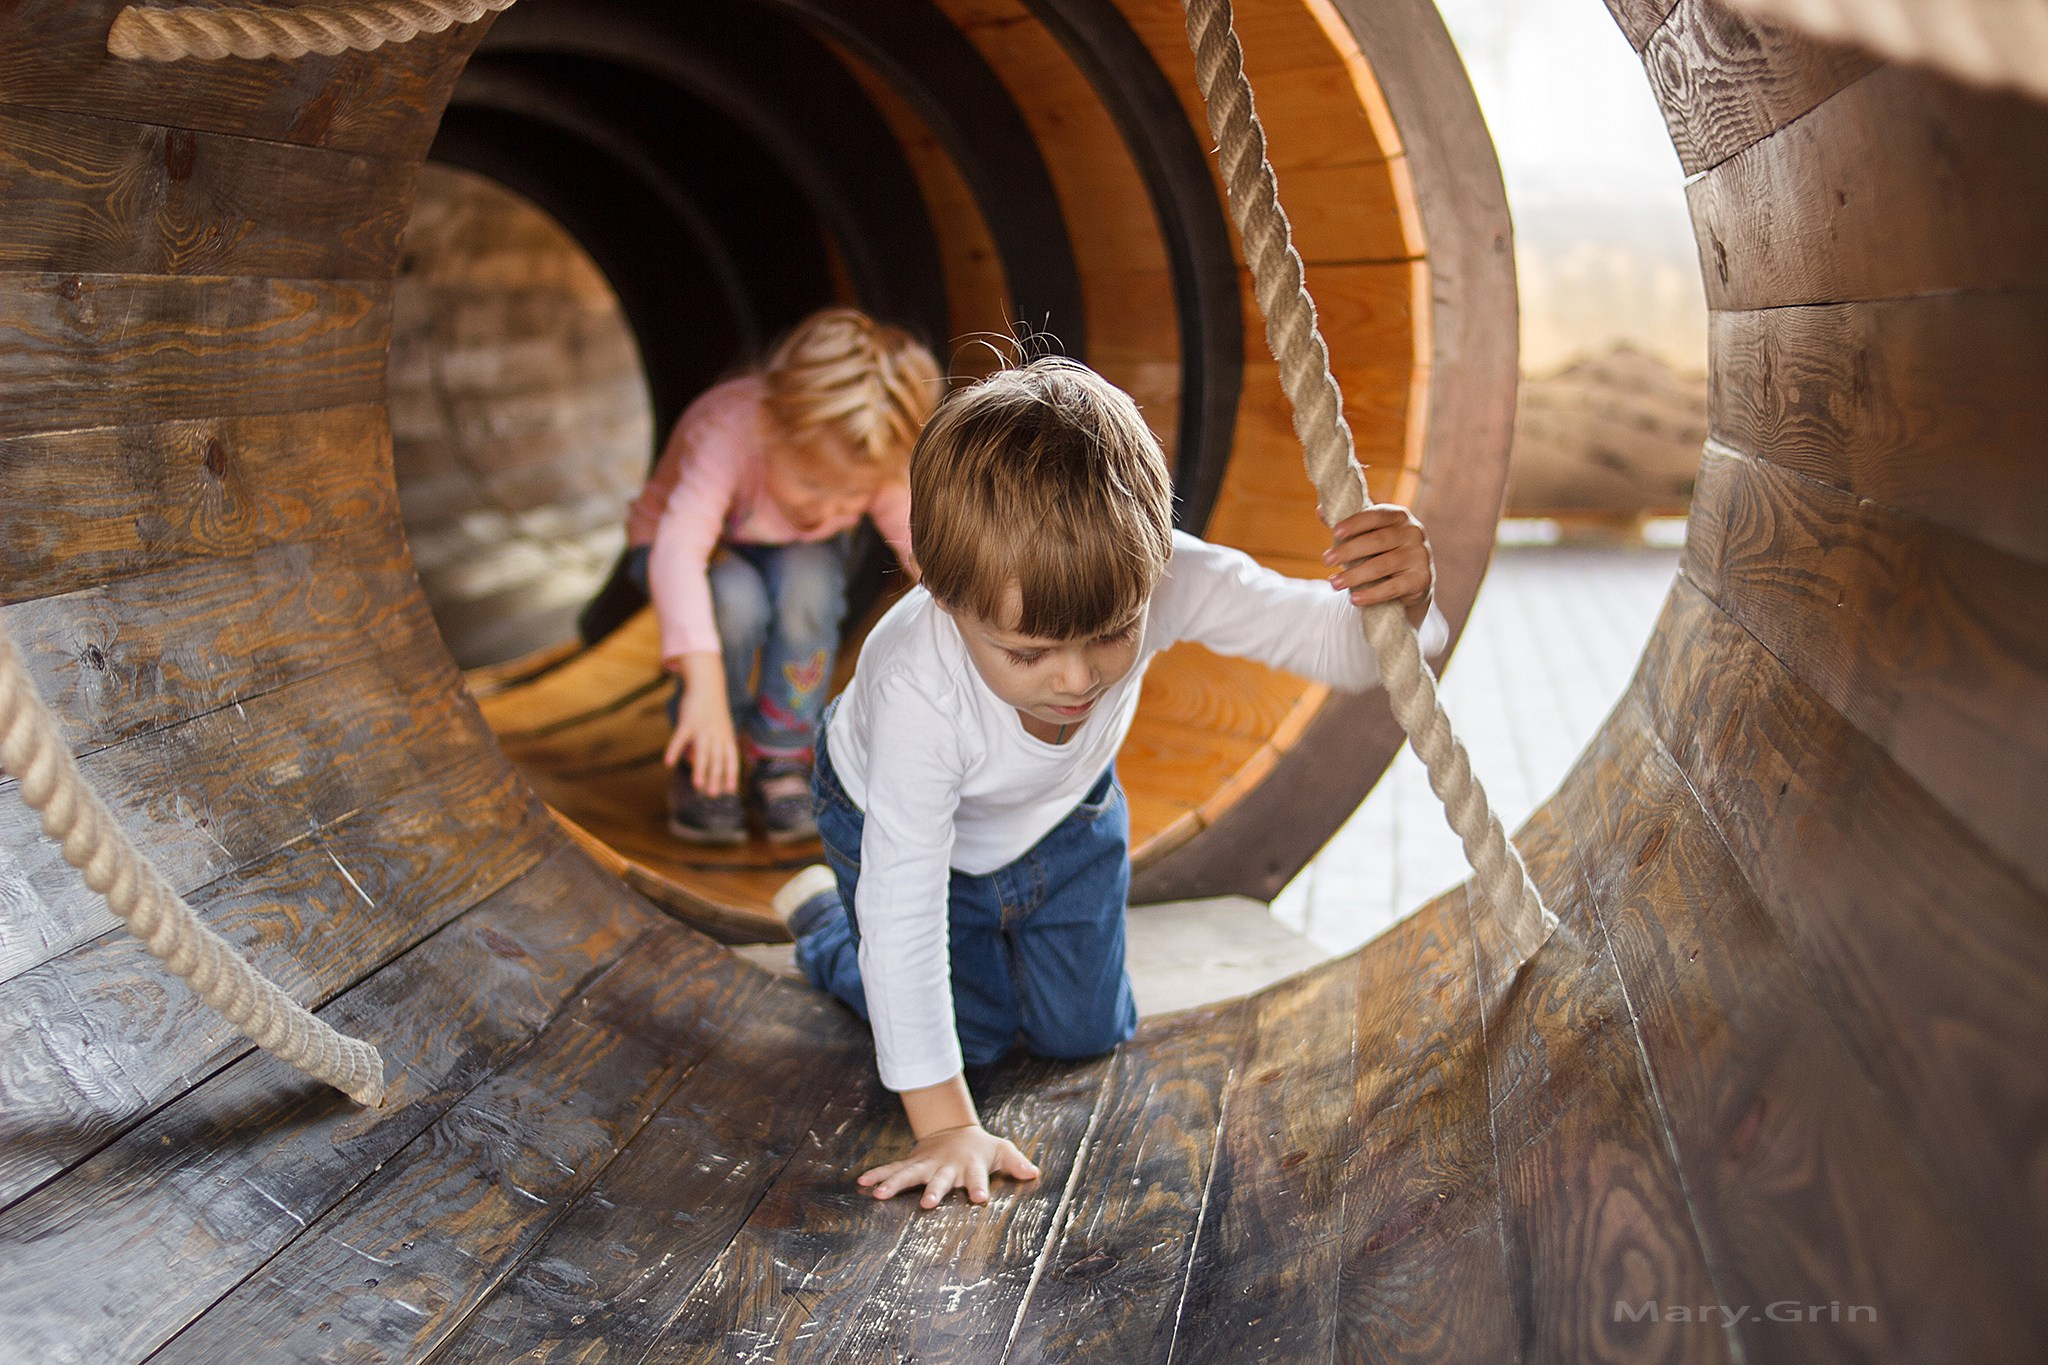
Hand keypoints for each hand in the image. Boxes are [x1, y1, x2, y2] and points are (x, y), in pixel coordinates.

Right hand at [663, 659, 738, 794]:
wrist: (708, 684)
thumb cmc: (713, 711)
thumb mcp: (718, 728)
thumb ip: (711, 747)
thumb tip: (695, 765)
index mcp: (726, 737)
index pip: (731, 759)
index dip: (731, 774)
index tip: (730, 791)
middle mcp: (717, 734)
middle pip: (717, 759)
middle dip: (716, 777)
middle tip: (713, 795)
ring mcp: (703, 728)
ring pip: (702, 751)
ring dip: (700, 769)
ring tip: (697, 785)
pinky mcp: (688, 722)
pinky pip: (680, 738)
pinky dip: (674, 750)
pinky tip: (668, 763)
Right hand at [857, 1124, 1040, 1208]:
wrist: (955, 1131)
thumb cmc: (981, 1148)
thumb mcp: (1001, 1151)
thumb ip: (1016, 1163)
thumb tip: (1033, 1172)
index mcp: (970, 1166)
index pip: (977, 1178)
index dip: (979, 1188)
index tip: (981, 1199)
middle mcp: (946, 1166)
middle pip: (940, 1179)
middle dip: (933, 1190)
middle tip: (927, 1203)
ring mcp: (926, 1164)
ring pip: (909, 1173)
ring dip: (894, 1183)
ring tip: (879, 1195)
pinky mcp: (912, 1162)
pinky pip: (892, 1169)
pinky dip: (877, 1175)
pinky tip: (861, 1182)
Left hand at [1324, 505, 1434, 627]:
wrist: (1413, 581)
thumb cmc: (1384, 552)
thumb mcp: (1369, 535)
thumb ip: (1348, 525)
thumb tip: (1320, 511)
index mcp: (1399, 516)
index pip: (1376, 515)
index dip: (1355, 523)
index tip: (1335, 532)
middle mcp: (1413, 532)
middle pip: (1377, 541)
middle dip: (1348, 551)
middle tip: (1326, 560)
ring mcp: (1420, 556)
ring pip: (1382, 566)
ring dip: (1355, 575)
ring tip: (1334, 583)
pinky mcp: (1420, 579)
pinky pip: (1393, 588)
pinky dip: (1372, 594)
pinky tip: (1354, 598)